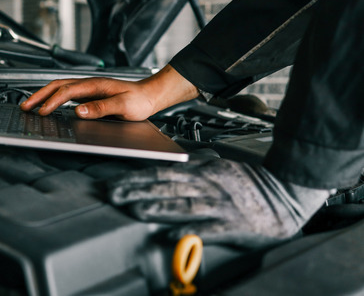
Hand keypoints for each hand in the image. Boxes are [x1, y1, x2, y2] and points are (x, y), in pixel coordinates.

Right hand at [20, 65, 198, 119]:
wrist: (150, 96)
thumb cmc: (139, 101)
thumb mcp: (123, 106)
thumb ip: (101, 108)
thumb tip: (79, 111)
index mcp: (95, 85)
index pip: (66, 91)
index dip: (52, 102)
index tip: (42, 112)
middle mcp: (89, 84)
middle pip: (57, 86)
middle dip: (39, 95)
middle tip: (25, 106)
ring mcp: (88, 89)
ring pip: (59, 88)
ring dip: (43, 96)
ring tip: (30, 106)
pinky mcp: (89, 95)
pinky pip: (66, 94)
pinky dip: (53, 99)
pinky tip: (48, 106)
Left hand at [106, 158, 330, 247]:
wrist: (288, 193)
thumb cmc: (252, 183)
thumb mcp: (220, 166)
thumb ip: (196, 166)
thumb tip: (171, 166)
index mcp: (202, 172)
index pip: (162, 173)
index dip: (136, 177)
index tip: (114, 182)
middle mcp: (207, 186)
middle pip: (166, 187)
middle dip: (137, 190)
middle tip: (113, 194)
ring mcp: (220, 204)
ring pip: (184, 205)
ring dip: (158, 207)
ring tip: (136, 210)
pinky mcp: (234, 224)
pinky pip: (210, 228)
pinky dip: (191, 231)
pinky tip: (174, 235)